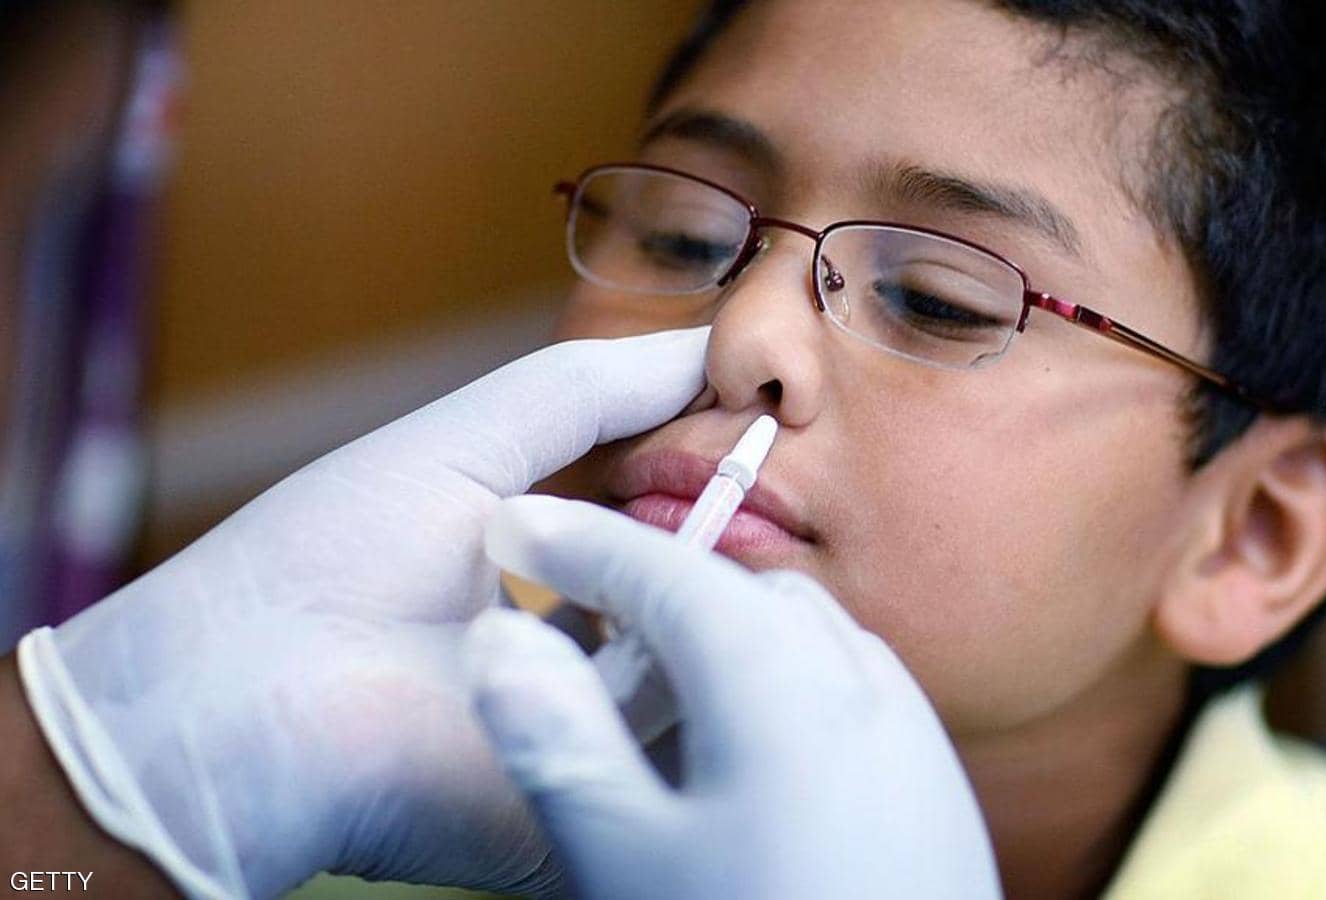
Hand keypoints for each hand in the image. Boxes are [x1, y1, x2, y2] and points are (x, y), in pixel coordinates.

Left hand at [16, 328, 708, 897]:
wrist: (235, 696)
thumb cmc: (325, 558)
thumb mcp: (471, 445)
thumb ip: (590, 392)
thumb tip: (703, 346)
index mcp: (554, 590)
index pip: (668, 539)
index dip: (717, 483)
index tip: (767, 428)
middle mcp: (582, 667)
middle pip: (699, 604)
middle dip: (739, 540)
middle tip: (771, 478)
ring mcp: (590, 741)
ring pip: (709, 668)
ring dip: (728, 594)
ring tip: (751, 534)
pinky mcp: (596, 810)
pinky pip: (685, 741)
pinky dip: (708, 665)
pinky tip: (711, 603)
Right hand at [466, 495, 1001, 899]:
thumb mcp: (628, 856)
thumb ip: (560, 739)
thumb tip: (501, 641)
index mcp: (774, 672)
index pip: (660, 569)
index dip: (578, 542)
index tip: (514, 527)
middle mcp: (853, 673)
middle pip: (733, 587)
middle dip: (648, 580)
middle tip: (571, 603)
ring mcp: (905, 722)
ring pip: (795, 628)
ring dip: (718, 625)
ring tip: (650, 675)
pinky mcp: (929, 776)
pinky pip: (839, 681)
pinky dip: (774, 672)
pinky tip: (743, 740)